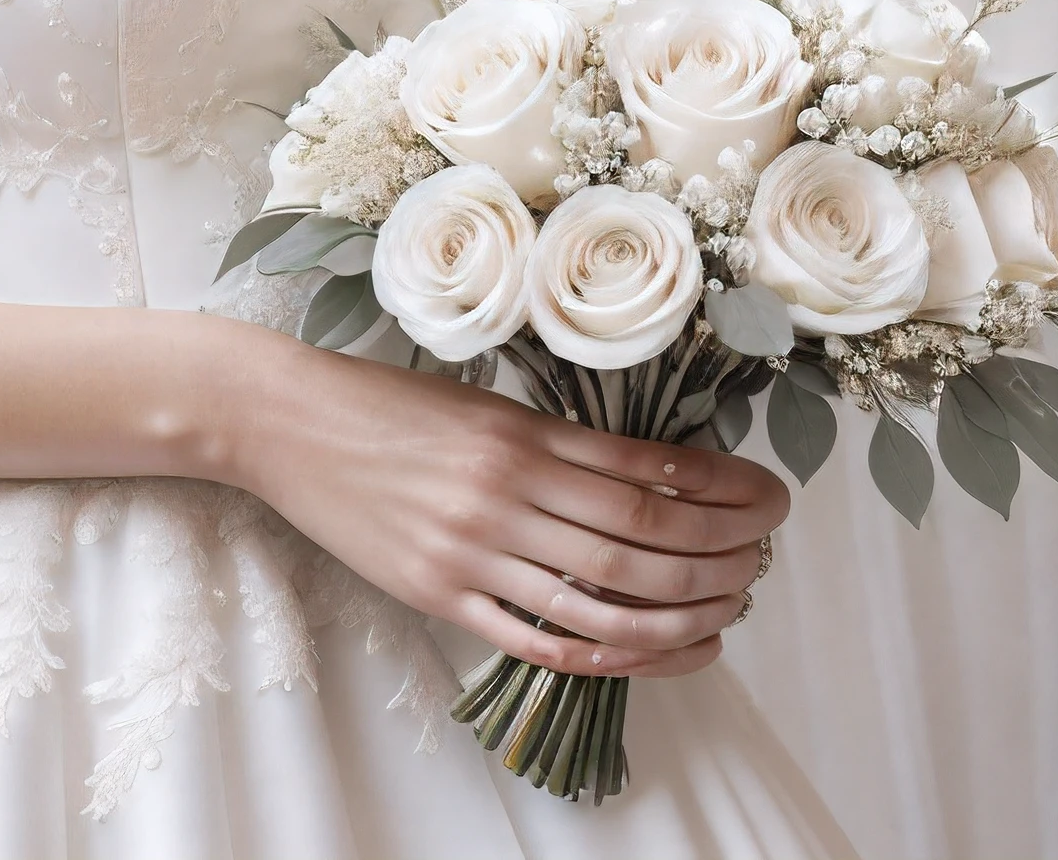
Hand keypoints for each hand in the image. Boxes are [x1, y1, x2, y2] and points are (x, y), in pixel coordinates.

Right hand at [222, 333, 787, 678]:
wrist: (286, 421)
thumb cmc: (390, 404)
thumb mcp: (485, 404)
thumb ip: (558, 441)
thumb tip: (652, 476)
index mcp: (525, 431)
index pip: (652, 471)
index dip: (724, 493)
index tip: (771, 500)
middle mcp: (507, 489)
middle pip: (641, 540)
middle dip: (718, 559)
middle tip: (760, 564)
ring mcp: (470, 548)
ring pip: (600, 597)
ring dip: (676, 614)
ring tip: (724, 616)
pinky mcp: (436, 592)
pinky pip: (534, 636)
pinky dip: (599, 652)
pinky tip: (644, 653)